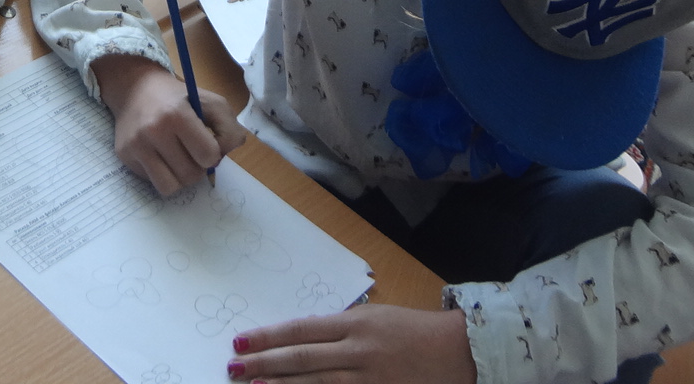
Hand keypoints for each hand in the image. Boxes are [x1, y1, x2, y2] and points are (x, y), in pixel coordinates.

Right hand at [92, 54, 246, 194]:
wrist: (135, 88)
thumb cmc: (179, 98)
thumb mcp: (212, 102)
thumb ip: (230, 129)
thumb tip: (222, 157)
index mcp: (177, 114)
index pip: (208, 156)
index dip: (213, 153)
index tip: (206, 143)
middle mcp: (153, 130)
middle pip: (190, 176)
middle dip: (197, 168)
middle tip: (192, 152)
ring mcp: (136, 145)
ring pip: (169, 187)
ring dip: (179, 177)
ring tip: (178, 160)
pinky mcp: (124, 155)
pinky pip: (151, 182)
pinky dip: (160, 174)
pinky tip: (159, 156)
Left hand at [228, 306, 473, 383]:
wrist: (459, 352)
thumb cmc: (415, 330)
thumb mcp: (375, 317)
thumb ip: (340, 327)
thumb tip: (302, 337)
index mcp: (355, 323)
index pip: (300, 329)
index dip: (268, 336)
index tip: (241, 340)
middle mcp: (358, 349)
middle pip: (302, 357)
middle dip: (264, 362)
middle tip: (234, 366)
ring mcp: (369, 377)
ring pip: (316, 383)